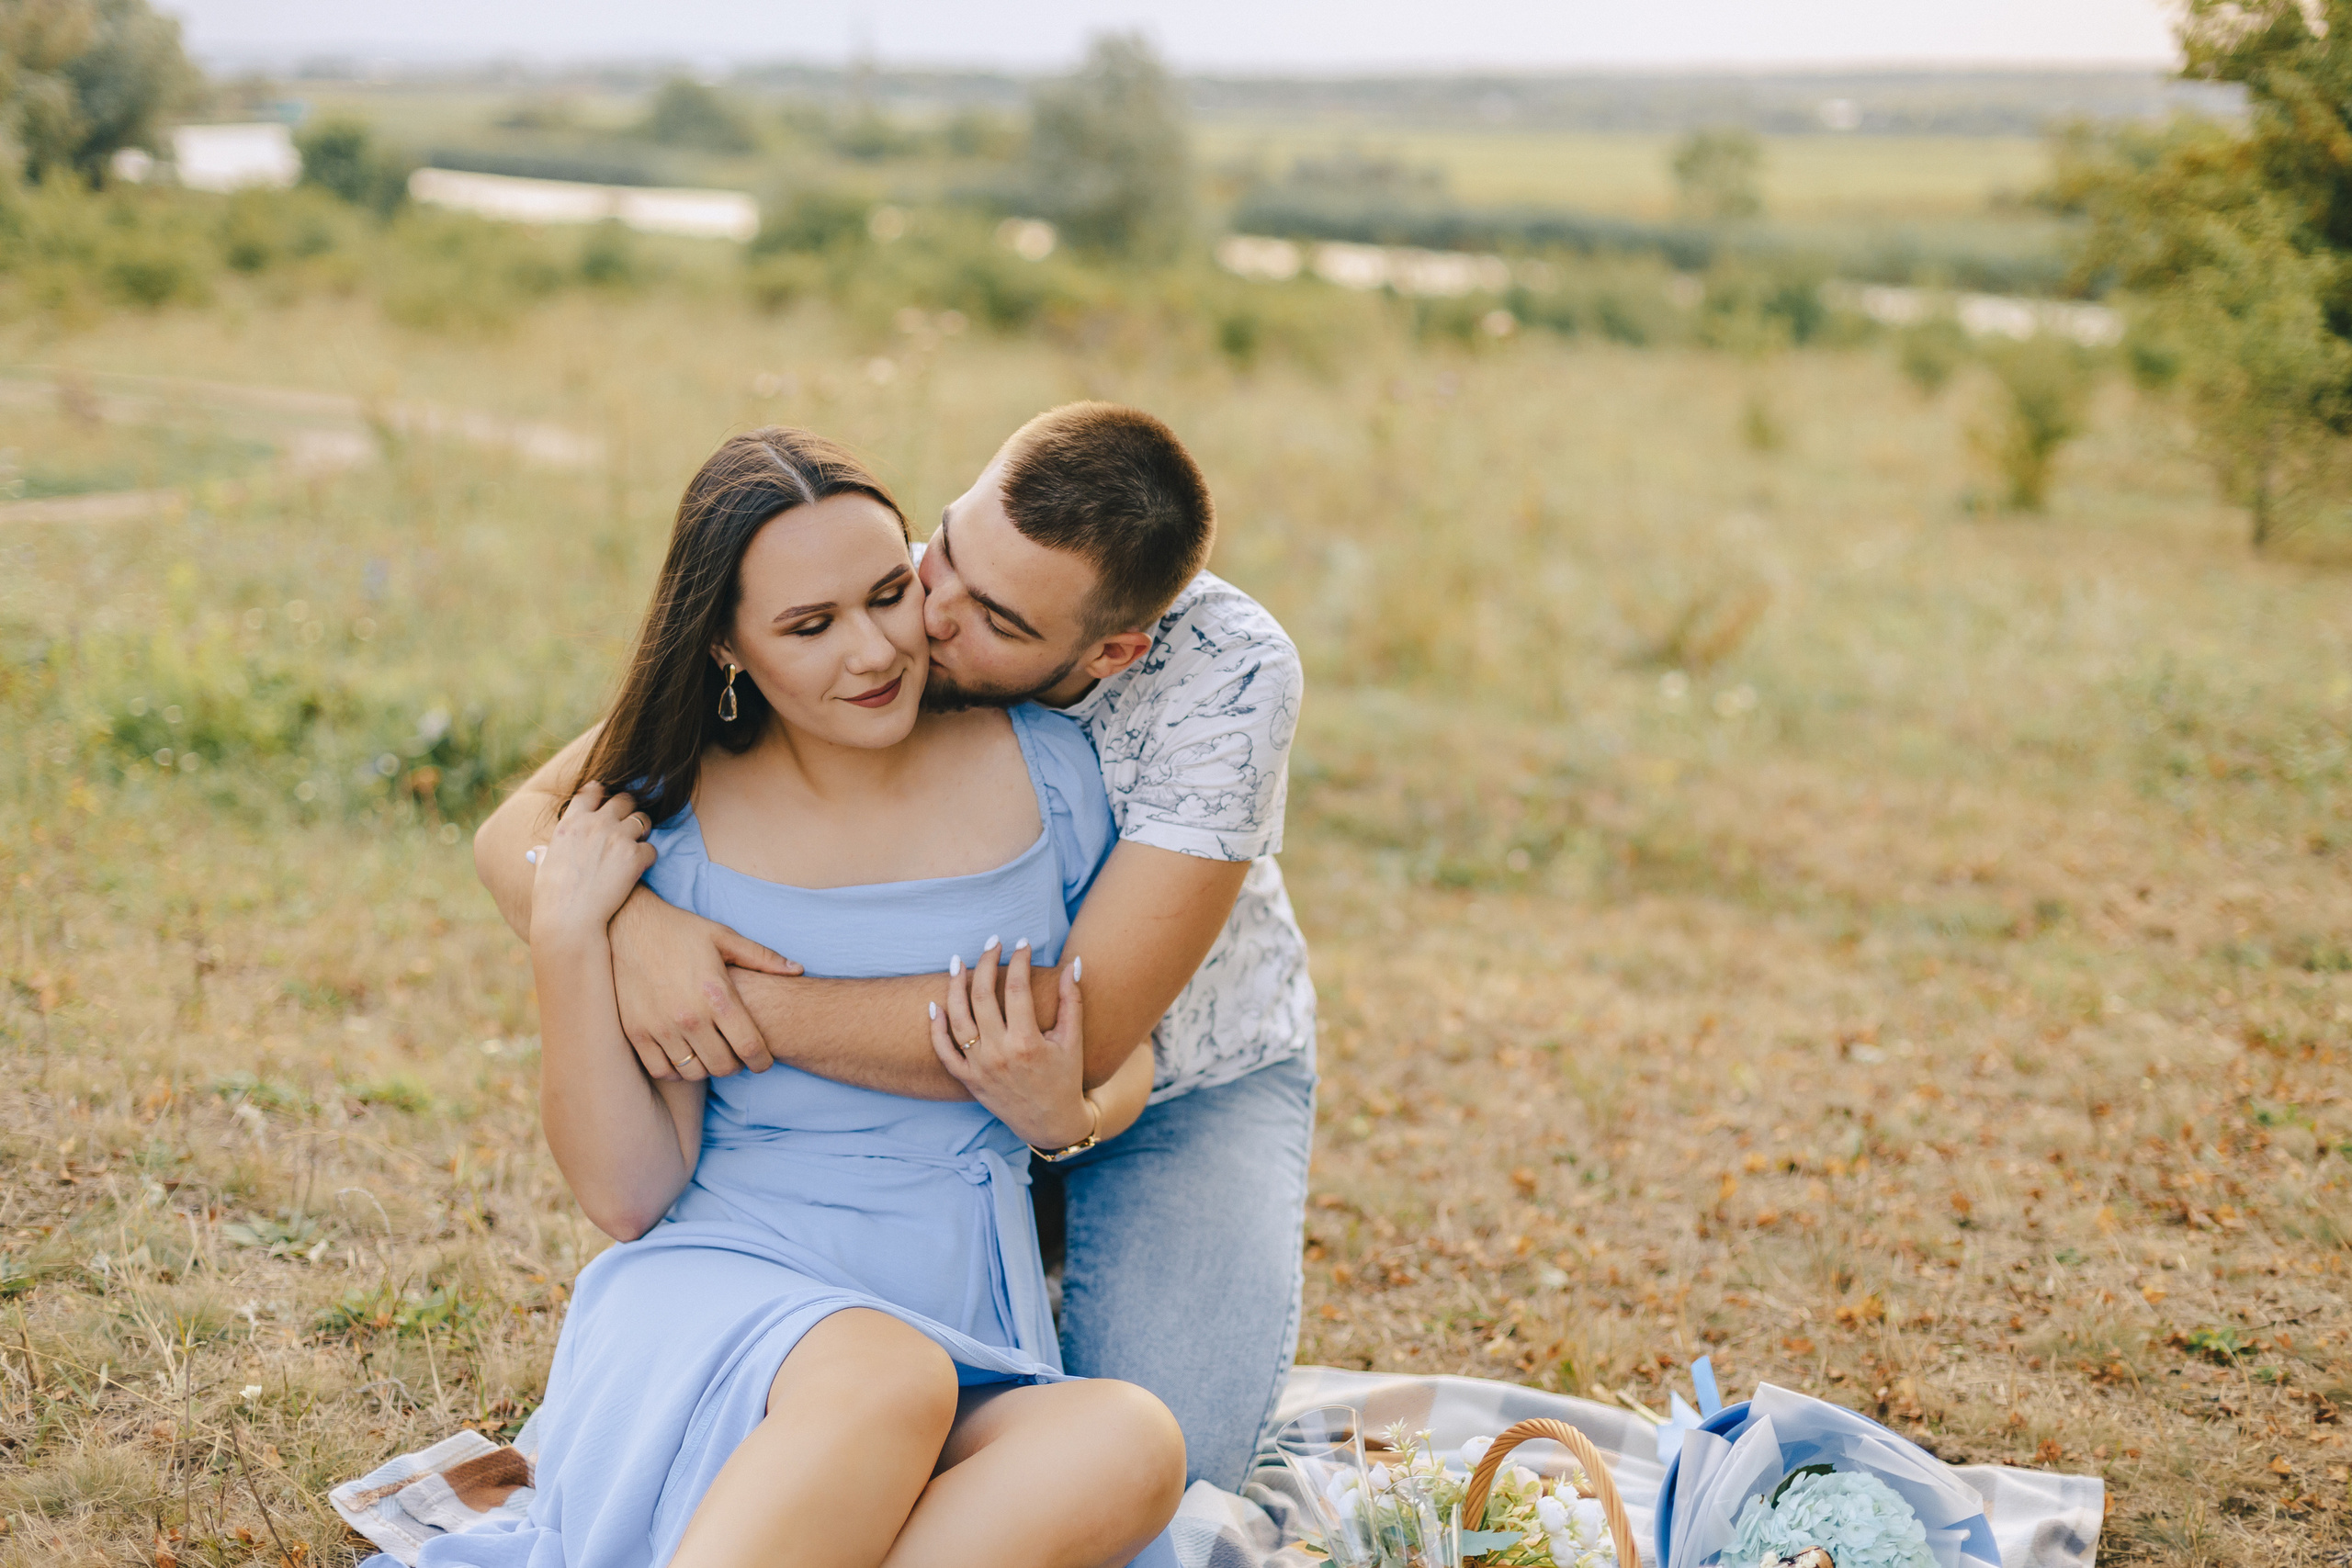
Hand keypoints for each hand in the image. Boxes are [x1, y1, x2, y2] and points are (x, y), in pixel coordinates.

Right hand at [527, 783, 655, 948]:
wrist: (568, 920)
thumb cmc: (551, 898)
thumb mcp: (542, 868)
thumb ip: (544, 854)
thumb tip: (537, 851)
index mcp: (571, 823)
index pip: (591, 790)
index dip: (602, 793)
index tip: (606, 802)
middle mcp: (595, 824)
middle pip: (624, 799)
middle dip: (628, 810)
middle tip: (628, 827)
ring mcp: (617, 837)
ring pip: (643, 819)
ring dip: (643, 831)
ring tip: (636, 847)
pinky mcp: (634, 856)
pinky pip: (652, 849)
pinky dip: (648, 858)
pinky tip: (639, 869)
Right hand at [604, 886, 801, 1082]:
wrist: (626, 926)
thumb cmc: (679, 931)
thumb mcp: (724, 937)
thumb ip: (763, 958)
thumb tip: (798, 970)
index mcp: (717, 994)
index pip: (750, 1046)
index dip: (762, 1061)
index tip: (763, 1061)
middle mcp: (690, 1016)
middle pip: (723, 1066)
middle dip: (737, 1066)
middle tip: (736, 1056)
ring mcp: (660, 1027)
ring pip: (693, 1072)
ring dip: (707, 1068)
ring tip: (710, 1055)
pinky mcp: (636, 1032)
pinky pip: (661, 1071)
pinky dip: (676, 1071)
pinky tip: (683, 1057)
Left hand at [928, 937, 1090, 1148]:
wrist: (1050, 1123)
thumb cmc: (1065, 1078)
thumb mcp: (1072, 1040)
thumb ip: (1071, 1001)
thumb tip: (1073, 964)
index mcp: (1027, 1042)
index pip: (1016, 988)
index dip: (1019, 960)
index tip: (1023, 943)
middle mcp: (998, 1053)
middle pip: (982, 996)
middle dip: (986, 963)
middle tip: (992, 943)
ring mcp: (979, 1067)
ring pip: (957, 1018)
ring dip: (954, 986)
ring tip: (958, 962)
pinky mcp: (968, 1079)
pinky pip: (944, 1051)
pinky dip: (936, 1028)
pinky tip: (935, 1005)